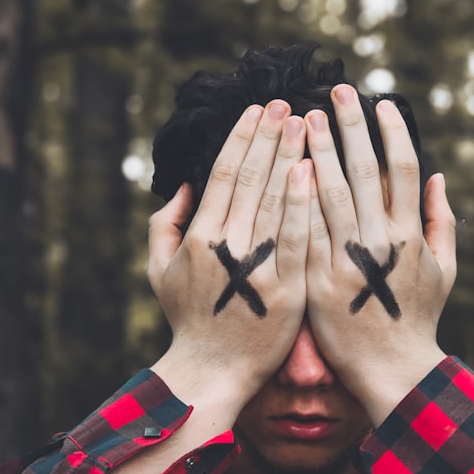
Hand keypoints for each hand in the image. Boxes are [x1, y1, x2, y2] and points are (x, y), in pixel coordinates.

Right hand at [149, 101, 311, 417]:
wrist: (213, 372)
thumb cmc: (188, 321)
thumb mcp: (160, 271)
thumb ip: (166, 224)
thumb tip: (185, 185)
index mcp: (201, 237)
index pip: (225, 174)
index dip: (242, 138)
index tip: (258, 109)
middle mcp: (229, 246)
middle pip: (252, 178)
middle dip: (270, 136)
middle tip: (287, 102)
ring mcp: (259, 267)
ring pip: (276, 200)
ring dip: (291, 157)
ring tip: (306, 123)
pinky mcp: (287, 289)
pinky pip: (297, 239)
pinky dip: (303, 205)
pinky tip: (313, 172)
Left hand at [305, 85, 455, 422]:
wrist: (390, 370)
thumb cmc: (417, 318)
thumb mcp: (443, 270)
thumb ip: (441, 222)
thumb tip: (439, 177)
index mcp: (411, 235)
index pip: (402, 169)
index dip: (391, 131)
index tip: (379, 102)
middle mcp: (380, 242)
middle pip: (363, 171)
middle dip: (350, 127)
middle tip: (335, 92)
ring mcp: (347, 261)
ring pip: (330, 193)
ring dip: (317, 151)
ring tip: (304, 117)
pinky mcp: (318, 281)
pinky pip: (304, 230)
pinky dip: (296, 197)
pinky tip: (285, 168)